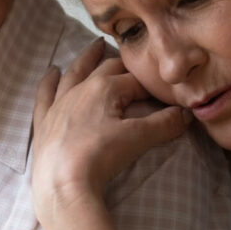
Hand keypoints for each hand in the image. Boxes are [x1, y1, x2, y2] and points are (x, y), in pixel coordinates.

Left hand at [31, 39, 189, 225]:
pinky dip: (49, 82)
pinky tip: (52, 72)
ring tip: (96, 46)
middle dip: (123, 65)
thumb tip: (186, 114)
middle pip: (106, 69)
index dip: (152, 85)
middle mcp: (80, 88)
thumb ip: (165, 124)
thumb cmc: (100, 157)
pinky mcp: (44, 121)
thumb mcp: (138, 139)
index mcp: (105, 88)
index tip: (164, 89)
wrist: (62, 183)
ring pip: (74, 73)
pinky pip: (46, 94)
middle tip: (136, 62)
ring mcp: (59, 103)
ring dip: (87, 59)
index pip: (136, 80)